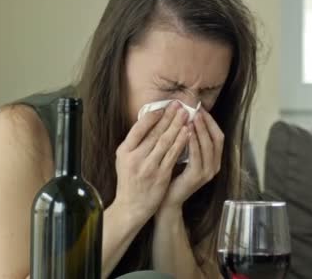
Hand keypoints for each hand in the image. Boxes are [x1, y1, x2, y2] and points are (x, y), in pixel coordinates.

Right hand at [112, 101, 189, 220]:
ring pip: (165, 142)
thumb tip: (148, 122)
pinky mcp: (161, 175)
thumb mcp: (123, 159)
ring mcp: (148, 167)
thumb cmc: (129, 180)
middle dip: (168, 117)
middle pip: (154, 133)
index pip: (138, 128)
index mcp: (124, 151)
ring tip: (186, 115)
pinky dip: (181, 142)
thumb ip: (134, 143)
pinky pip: (173, 155)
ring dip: (177, 126)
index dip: (152, 116)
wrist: (131, 206)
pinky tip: (188, 132)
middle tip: (178, 105)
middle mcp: (135, 158)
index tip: (162, 107)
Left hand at [159, 109, 223, 211]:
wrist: (167, 198)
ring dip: (200, 130)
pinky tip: (186, 132)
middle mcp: (215, 166)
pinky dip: (193, 142)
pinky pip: (197, 156)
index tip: (200, 108)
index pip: (218, 135)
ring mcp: (208, 172)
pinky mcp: (197, 177)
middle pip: (216, 138)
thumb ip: (189, 139)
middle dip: (207, 123)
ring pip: (208, 146)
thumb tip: (186, 116)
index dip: (211, 121)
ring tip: (192, 117)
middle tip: (197, 110)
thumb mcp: (184, 154)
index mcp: (214, 159)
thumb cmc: (173, 174)